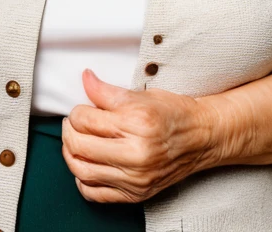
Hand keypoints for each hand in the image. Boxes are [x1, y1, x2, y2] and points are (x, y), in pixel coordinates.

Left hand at [61, 69, 232, 204]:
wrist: (202, 138)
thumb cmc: (174, 114)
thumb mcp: (141, 95)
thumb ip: (107, 91)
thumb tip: (86, 79)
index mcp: (137, 123)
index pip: (86, 119)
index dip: (77, 111)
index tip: (81, 108)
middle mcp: (136, 153)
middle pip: (80, 145)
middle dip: (69, 131)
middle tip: (73, 123)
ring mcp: (136, 178)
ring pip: (82, 170)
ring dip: (70, 155)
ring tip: (75, 142)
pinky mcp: (136, 194)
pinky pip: (95, 194)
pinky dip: (82, 180)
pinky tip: (86, 166)